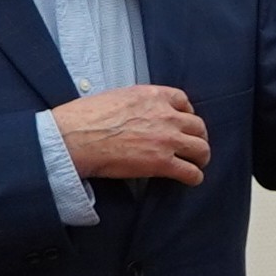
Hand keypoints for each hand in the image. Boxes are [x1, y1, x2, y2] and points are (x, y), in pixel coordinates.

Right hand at [55, 83, 211, 185]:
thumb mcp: (117, 96)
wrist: (74, 138)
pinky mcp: (162, 163)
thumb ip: (137, 103)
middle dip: (197, 136)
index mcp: (153, 96)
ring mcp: (167, 140)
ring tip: (195, 163)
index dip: (186, 113)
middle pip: (198, 126)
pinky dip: (194, 177)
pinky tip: (190, 179)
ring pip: (201, 149)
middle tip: (192, 145)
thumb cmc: (85, 118)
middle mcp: (166, 116)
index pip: (183, 101)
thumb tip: (139, 113)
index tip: (183, 122)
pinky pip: (190, 172)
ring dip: (200, 157)